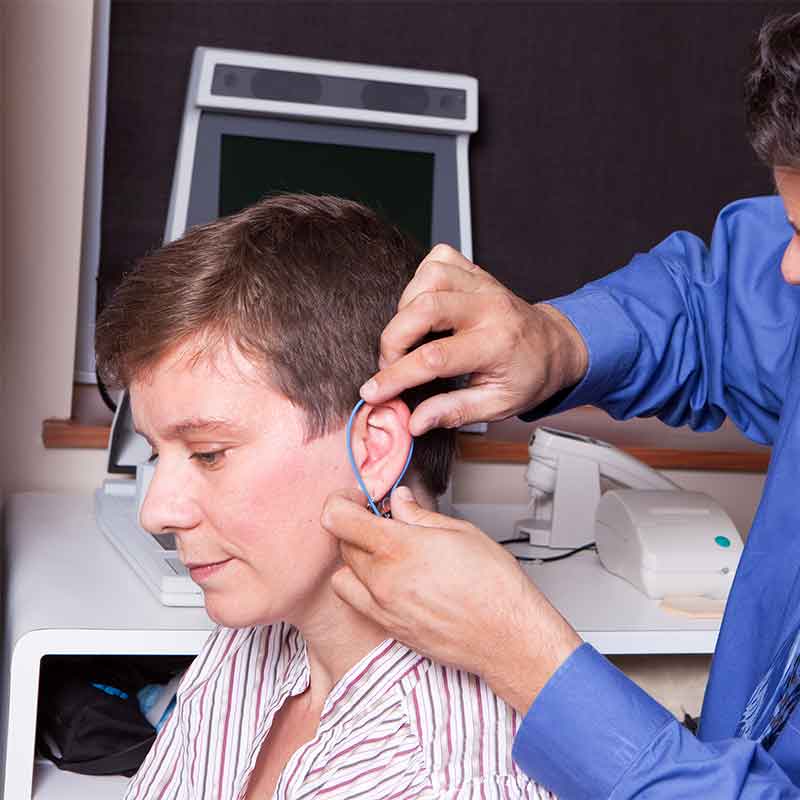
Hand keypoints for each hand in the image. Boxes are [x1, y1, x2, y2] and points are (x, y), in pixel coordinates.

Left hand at [321, 485, 582, 712]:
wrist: (508, 637)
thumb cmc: (494, 586)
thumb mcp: (461, 532)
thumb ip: (420, 515)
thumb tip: (401, 501)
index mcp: (398, 548)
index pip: (339, 519)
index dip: (343, 502)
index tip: (357, 499)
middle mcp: (383, 580)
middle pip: (342, 545)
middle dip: (356, 529)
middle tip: (382, 523)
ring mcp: (382, 609)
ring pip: (343, 576)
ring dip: (355, 561)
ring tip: (383, 555)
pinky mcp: (389, 630)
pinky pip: (357, 603)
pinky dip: (363, 588)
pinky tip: (390, 581)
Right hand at [359, 244, 587, 435]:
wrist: (555, 346)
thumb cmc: (528, 376)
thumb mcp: (498, 406)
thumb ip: (454, 412)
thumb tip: (415, 421)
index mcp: (497, 344)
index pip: (434, 358)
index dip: (396, 376)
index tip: (374, 392)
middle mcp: (489, 308)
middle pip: (425, 308)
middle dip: (394, 339)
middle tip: (390, 364)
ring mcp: (483, 284)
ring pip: (430, 276)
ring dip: (406, 306)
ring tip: (409, 335)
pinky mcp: (476, 272)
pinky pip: (439, 258)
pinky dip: (421, 279)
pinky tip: (423, 304)